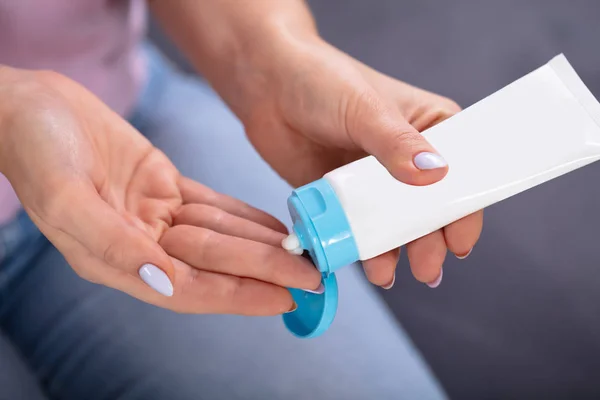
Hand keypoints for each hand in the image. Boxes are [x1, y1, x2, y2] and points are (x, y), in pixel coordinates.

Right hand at [0, 67, 319, 313]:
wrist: (30, 105)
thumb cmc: (35, 149)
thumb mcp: (64, 196)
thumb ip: (112, 243)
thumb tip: (163, 281)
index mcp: (116, 257)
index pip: (190, 288)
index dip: (239, 295)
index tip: (285, 298)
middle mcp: (141, 244)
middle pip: (215, 263)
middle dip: (265, 271)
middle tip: (313, 277)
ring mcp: (155, 215)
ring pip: (220, 236)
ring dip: (264, 246)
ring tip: (305, 254)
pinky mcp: (164, 187)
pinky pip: (213, 207)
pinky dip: (245, 217)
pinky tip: (274, 227)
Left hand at [236, 37, 482, 287]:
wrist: (268, 87)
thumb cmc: (323, 80)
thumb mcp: (366, 109)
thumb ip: (397, 143)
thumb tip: (434, 174)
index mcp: (430, 129)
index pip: (460, 174)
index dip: (463, 208)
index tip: (459, 242)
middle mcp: (407, 160)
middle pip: (429, 209)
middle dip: (429, 240)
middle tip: (427, 269)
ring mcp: (375, 183)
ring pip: (394, 225)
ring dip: (395, 251)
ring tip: (387, 274)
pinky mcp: (345, 198)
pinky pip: (359, 229)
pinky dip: (362, 248)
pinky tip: (364, 265)